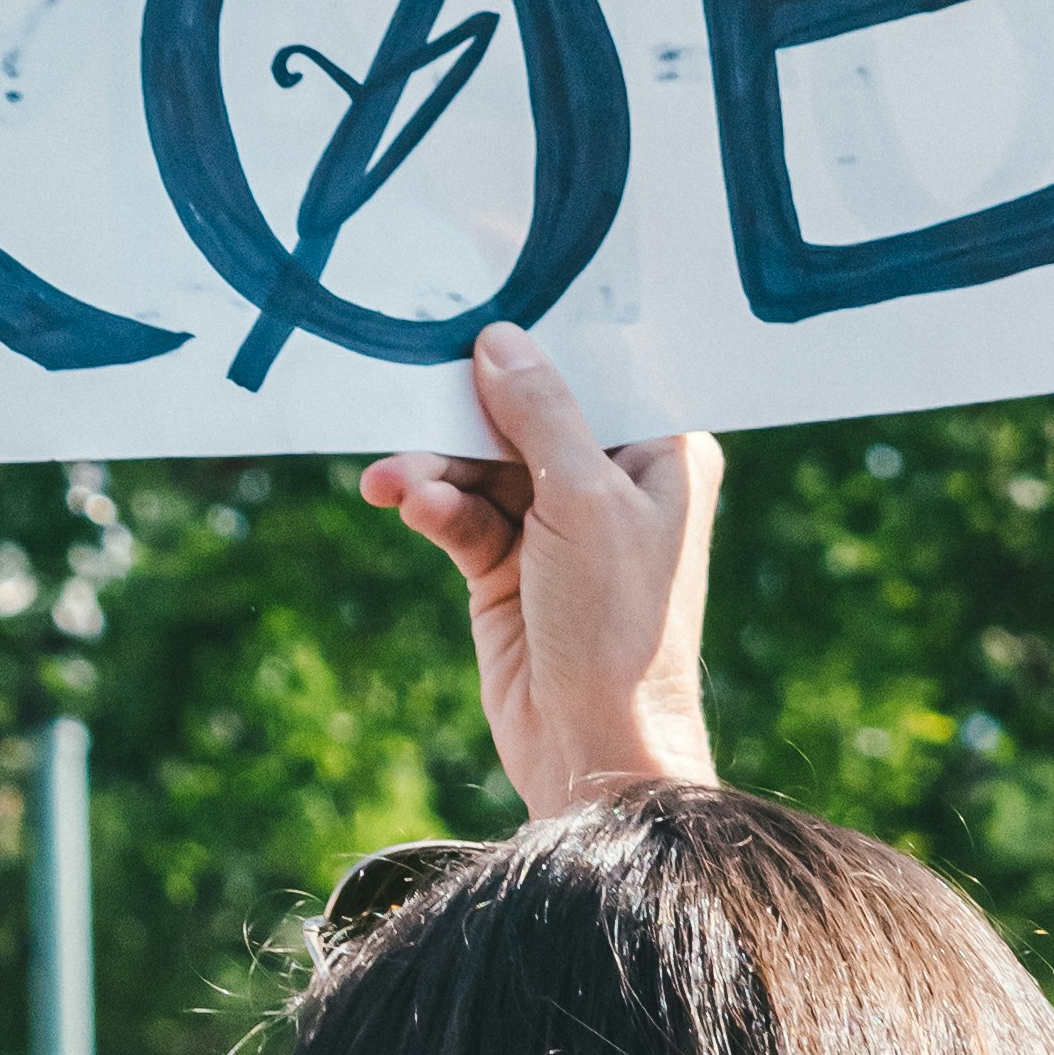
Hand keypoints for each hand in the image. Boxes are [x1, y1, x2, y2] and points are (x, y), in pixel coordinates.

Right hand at [361, 330, 720, 819]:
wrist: (594, 748)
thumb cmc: (620, 627)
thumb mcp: (583, 501)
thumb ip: (540, 413)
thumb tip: (499, 339)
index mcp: (661, 455)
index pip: (595, 373)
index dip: (537, 344)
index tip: (475, 306)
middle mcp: (613, 483)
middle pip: (524, 415)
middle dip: (464, 411)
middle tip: (405, 390)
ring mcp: (558, 527)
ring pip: (481, 465)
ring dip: (435, 467)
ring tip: (392, 480)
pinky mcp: (509, 568)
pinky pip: (461, 514)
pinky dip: (434, 505)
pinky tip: (406, 502)